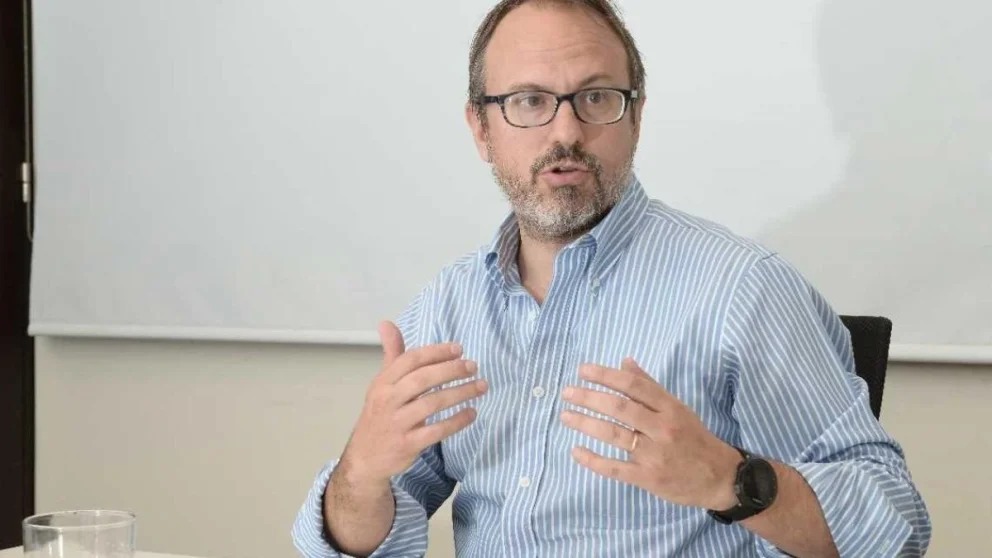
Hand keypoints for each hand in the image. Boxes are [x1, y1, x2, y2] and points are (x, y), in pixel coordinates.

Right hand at [339, 321, 487, 482]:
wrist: (365, 458)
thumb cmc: (379, 415)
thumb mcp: (381, 384)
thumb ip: (392, 355)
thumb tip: (386, 323)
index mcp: (383, 383)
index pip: (410, 360)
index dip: (436, 352)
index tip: (459, 349)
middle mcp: (388, 401)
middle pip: (422, 379)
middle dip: (451, 370)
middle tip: (473, 366)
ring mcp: (397, 423)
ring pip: (432, 403)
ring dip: (460, 393)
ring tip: (481, 386)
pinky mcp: (407, 444)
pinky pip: (436, 431)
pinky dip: (456, 421)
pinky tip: (471, 413)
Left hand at [560, 358, 740, 510]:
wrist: (720, 478)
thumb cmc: (694, 438)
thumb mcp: (678, 408)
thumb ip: (650, 386)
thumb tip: (624, 362)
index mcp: (670, 408)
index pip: (634, 387)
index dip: (606, 376)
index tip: (583, 370)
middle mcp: (662, 428)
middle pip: (620, 408)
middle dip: (590, 398)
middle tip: (567, 392)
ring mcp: (654, 455)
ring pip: (614, 435)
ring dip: (586, 424)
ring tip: (565, 415)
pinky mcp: (648, 478)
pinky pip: (615, 468)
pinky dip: (593, 460)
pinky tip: (576, 451)